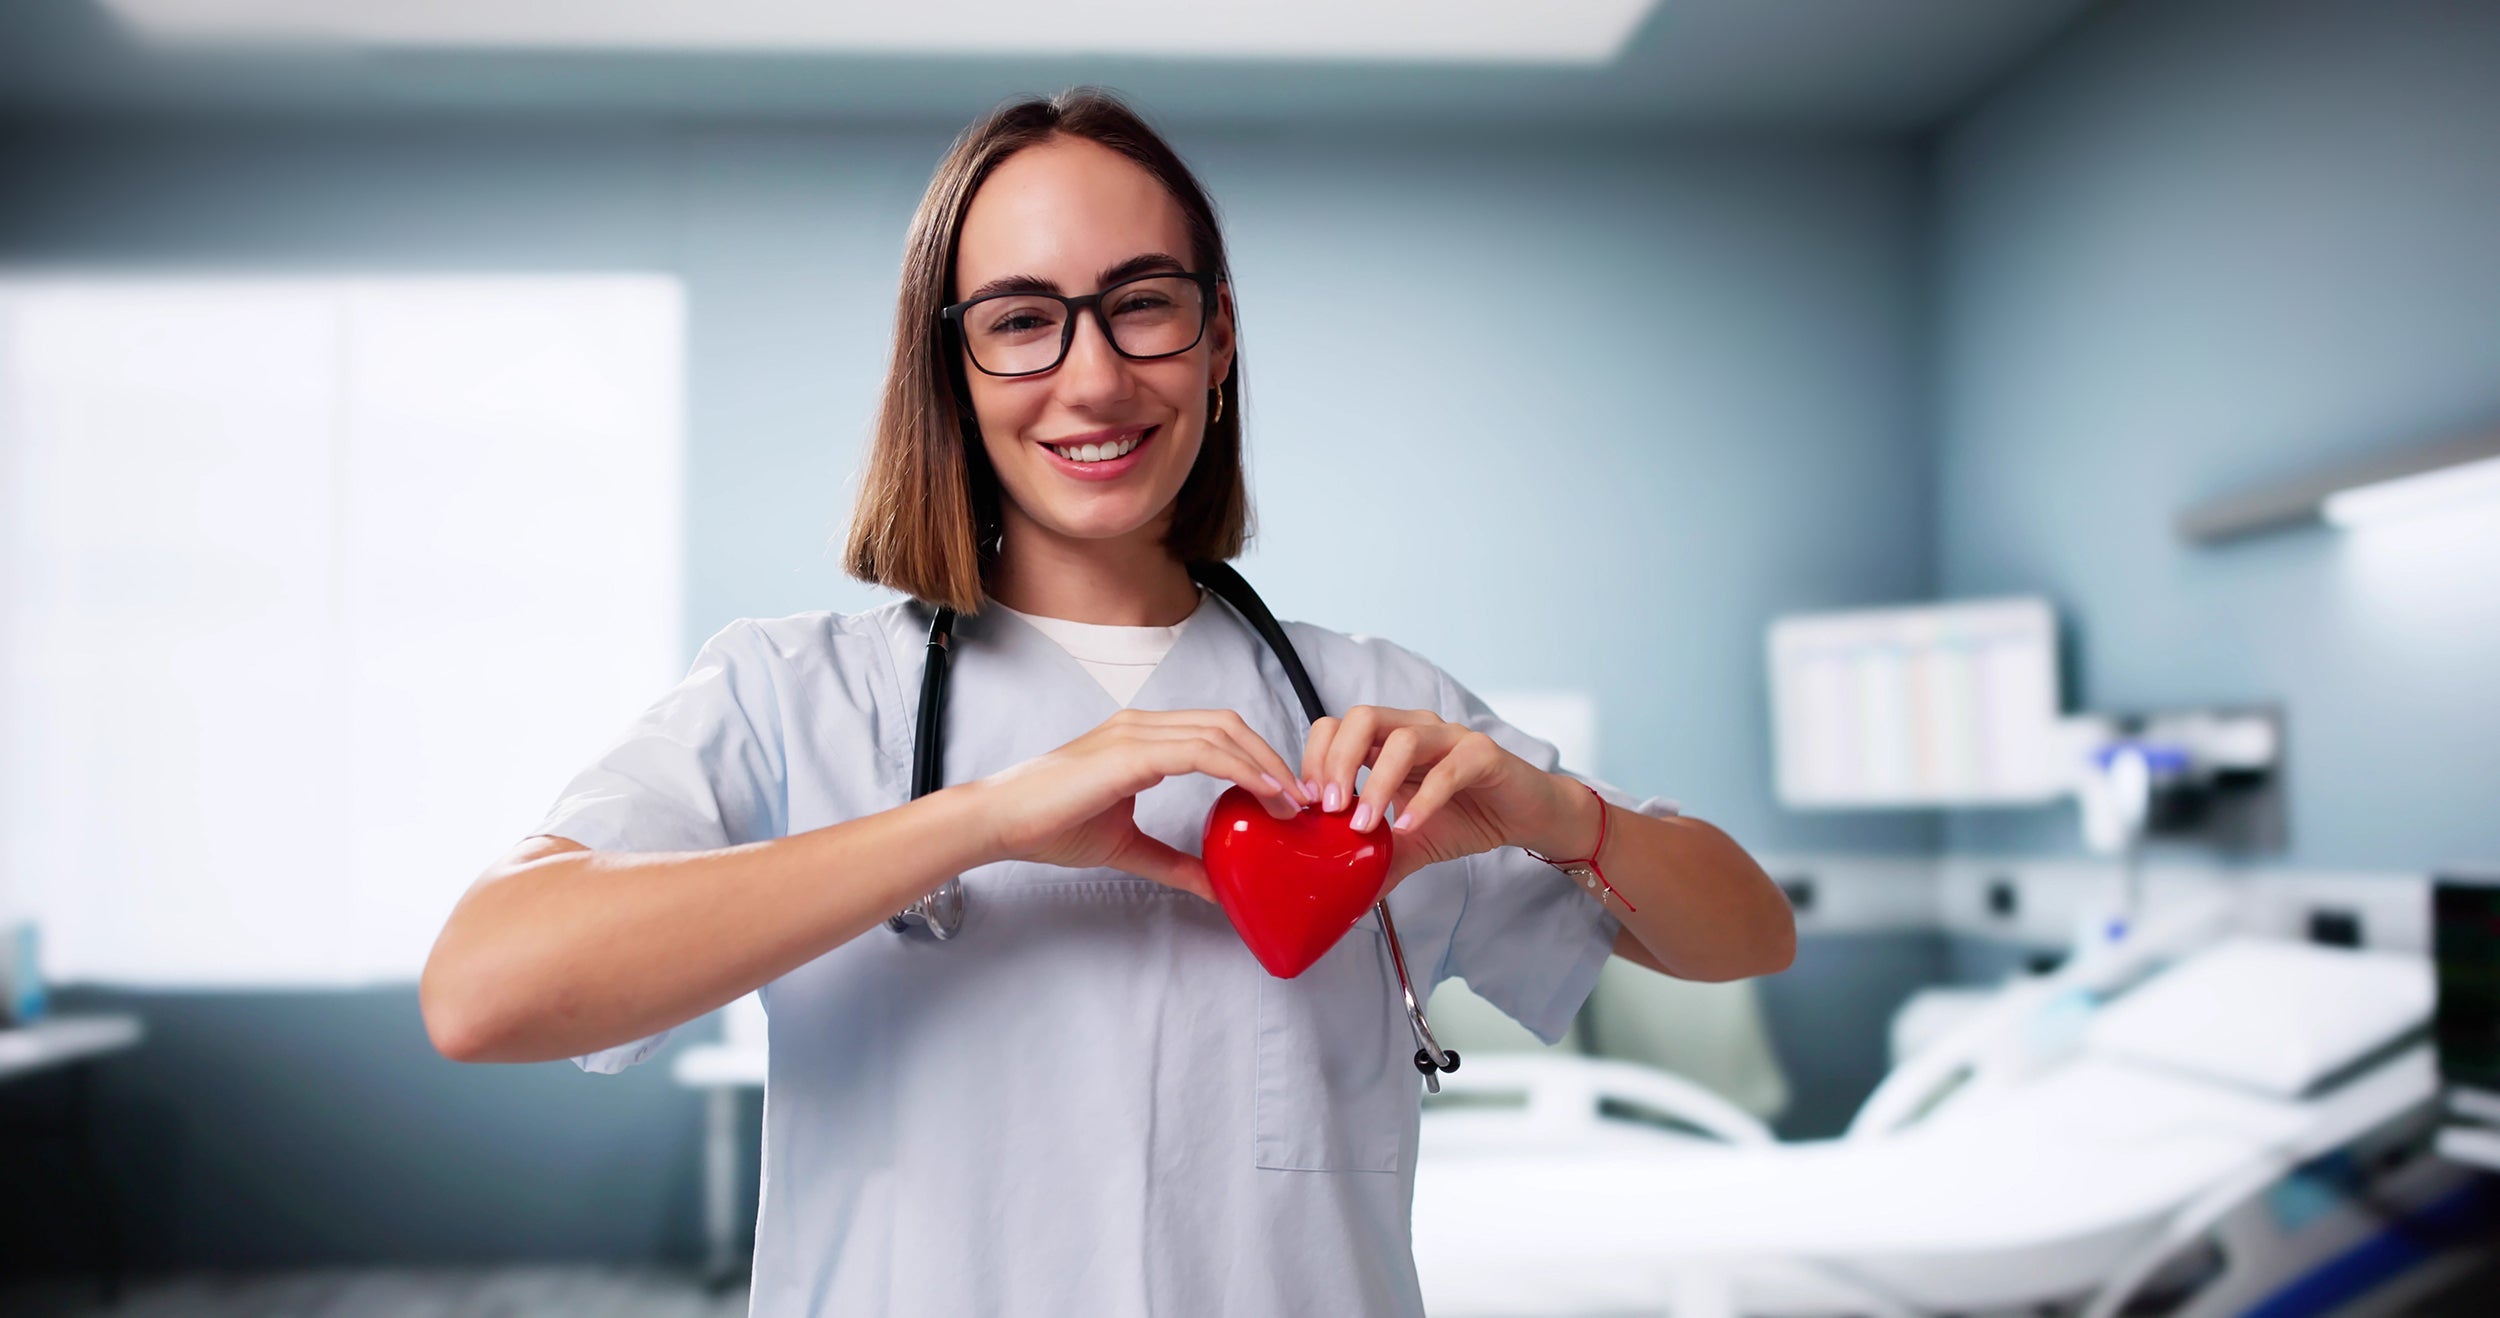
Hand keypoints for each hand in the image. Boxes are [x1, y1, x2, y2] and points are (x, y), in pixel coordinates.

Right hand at [971, 708, 1309, 900]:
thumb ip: (1173, 861)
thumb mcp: (1127, 847)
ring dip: (1266, 765)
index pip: (1216, 733)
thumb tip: (1215, 887)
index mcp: (1141, 739)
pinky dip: (1241, 770)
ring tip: (1296, 801)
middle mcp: (1143, 726)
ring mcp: (1136, 733)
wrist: (1001, 822)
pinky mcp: (1131, 752)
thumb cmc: (1051, 827)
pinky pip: (1202, 752)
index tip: (1288, 795)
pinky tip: (1265, 795)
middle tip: (1306, 798)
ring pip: (1222, 733)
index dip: (1258, 758)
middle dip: (1273, 757)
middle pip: (1229, 725)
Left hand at [1299, 706, 1594, 890]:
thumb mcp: (1408, 844)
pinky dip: (1424, 799)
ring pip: (1403, 739)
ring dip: (1376, 783)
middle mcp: (1415, 728)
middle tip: (1328, 809)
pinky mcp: (1482, 754)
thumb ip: (1373, 860)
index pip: (1337, 727)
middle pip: (1362, 719)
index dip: (1316, 758)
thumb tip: (1335, 898)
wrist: (1525, 817)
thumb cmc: (1465, 817)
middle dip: (1337, 762)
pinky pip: (1448, 770)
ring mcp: (1449, 737)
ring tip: (1365, 826)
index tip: (1307, 804)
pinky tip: (1409, 827)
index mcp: (1388, 741)